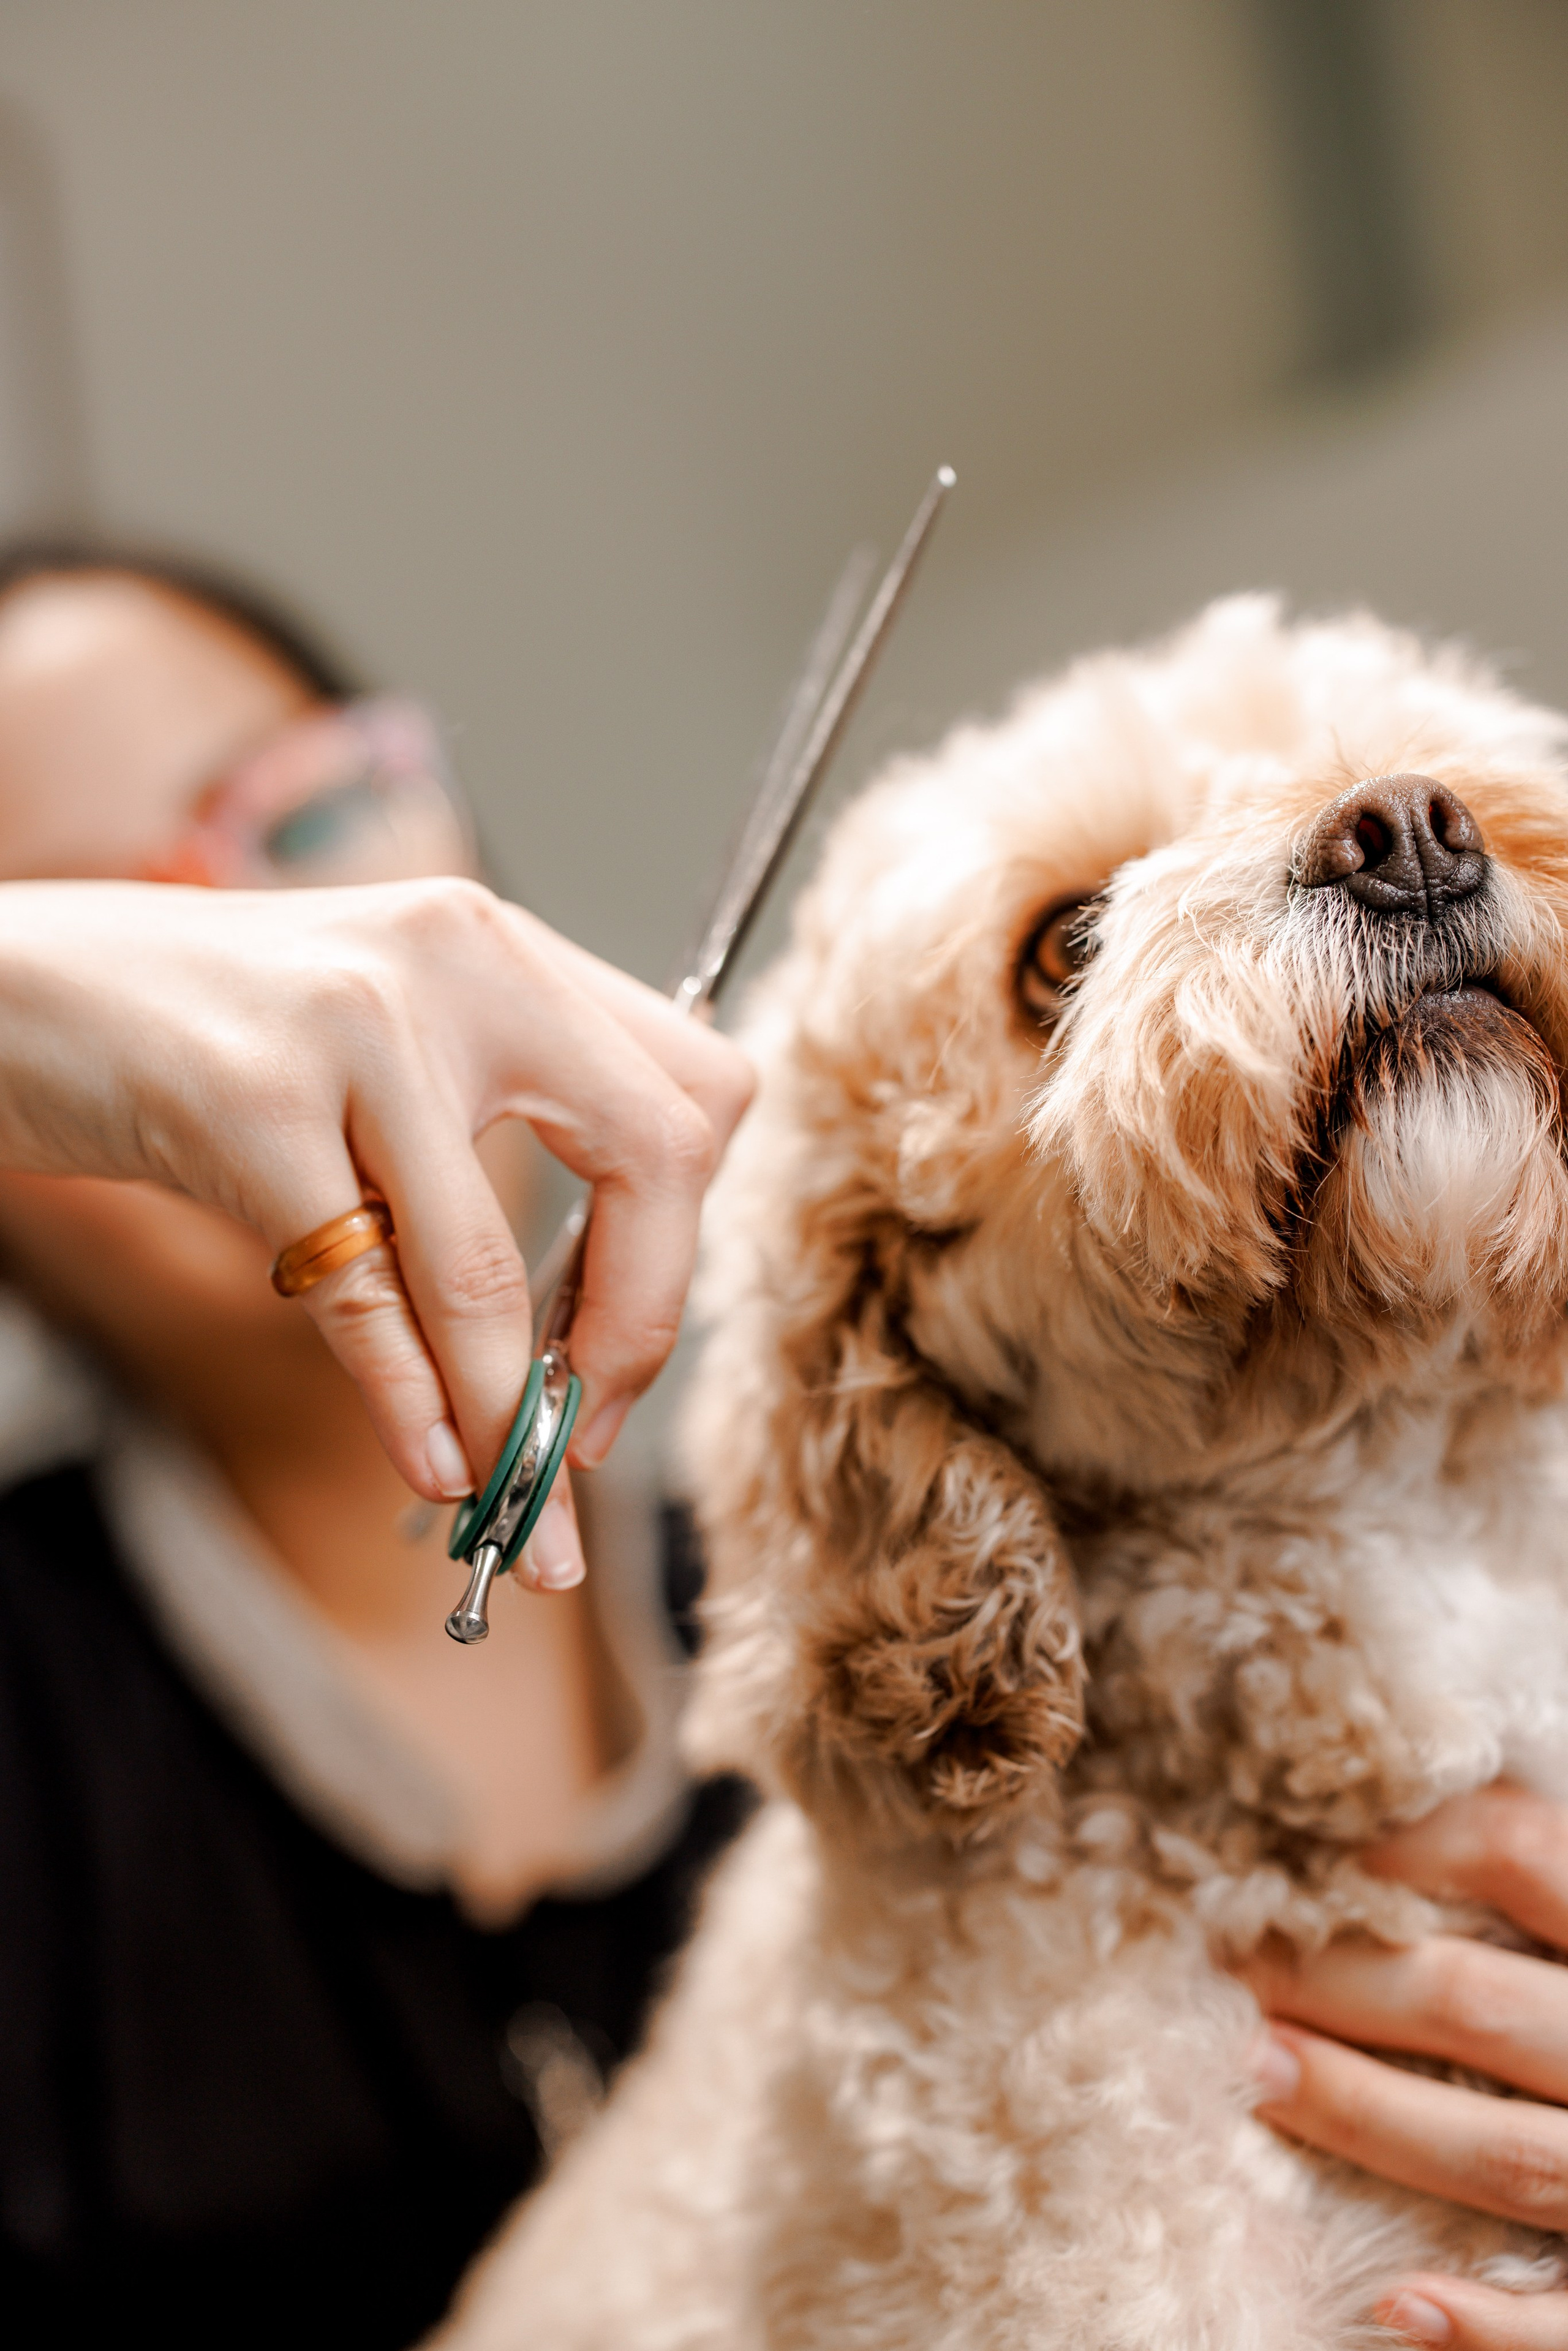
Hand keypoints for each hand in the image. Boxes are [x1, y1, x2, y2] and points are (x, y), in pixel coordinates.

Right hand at [0, 877, 751, 1537]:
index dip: (682, 1241)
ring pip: (490, 1266)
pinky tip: (426, 1462)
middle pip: (659, 1156)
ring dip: (507, 1411)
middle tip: (585, 1429)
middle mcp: (454, 959)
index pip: (697, 1087)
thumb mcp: (384, 1050)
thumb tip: (595, 1338)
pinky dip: (408, 1405)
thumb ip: (493, 1142)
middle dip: (641, 1328)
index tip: (622, 1348)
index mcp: (504, 946)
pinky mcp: (248, 1107)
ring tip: (503, 1494)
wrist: (6, 990)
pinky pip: (363, 1297)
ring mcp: (354, 1027)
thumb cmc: (209, 1038)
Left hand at [1244, 1785, 1567, 2345]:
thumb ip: (1515, 1883)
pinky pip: (1567, 2323)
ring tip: (1252, 2071)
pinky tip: (1394, 2304)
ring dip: (1368, 2116)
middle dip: (1333, 1980)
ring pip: (1505, 2152)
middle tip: (1223, 1964)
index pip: (1508, 1849)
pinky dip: (1490, 2324)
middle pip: (1472, 2003)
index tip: (1286, 1846)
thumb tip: (1353, 1830)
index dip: (1395, 1840)